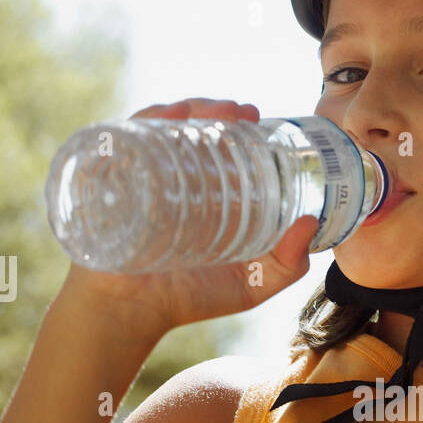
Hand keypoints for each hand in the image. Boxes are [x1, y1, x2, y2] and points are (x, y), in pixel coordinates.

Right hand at [55, 98, 319, 343]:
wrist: (130, 314)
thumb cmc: (188, 299)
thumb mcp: (252, 284)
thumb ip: (288, 264)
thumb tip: (311, 224)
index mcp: (202, 192)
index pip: (219, 145)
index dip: (240, 126)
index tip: (261, 121)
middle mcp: (170, 177)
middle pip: (193, 128)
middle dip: (219, 110)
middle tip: (246, 114)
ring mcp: (139, 175)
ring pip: (164, 126)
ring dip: (192, 108)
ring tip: (219, 112)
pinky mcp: (111, 177)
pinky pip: (125, 137)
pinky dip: (149, 120)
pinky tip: (172, 115)